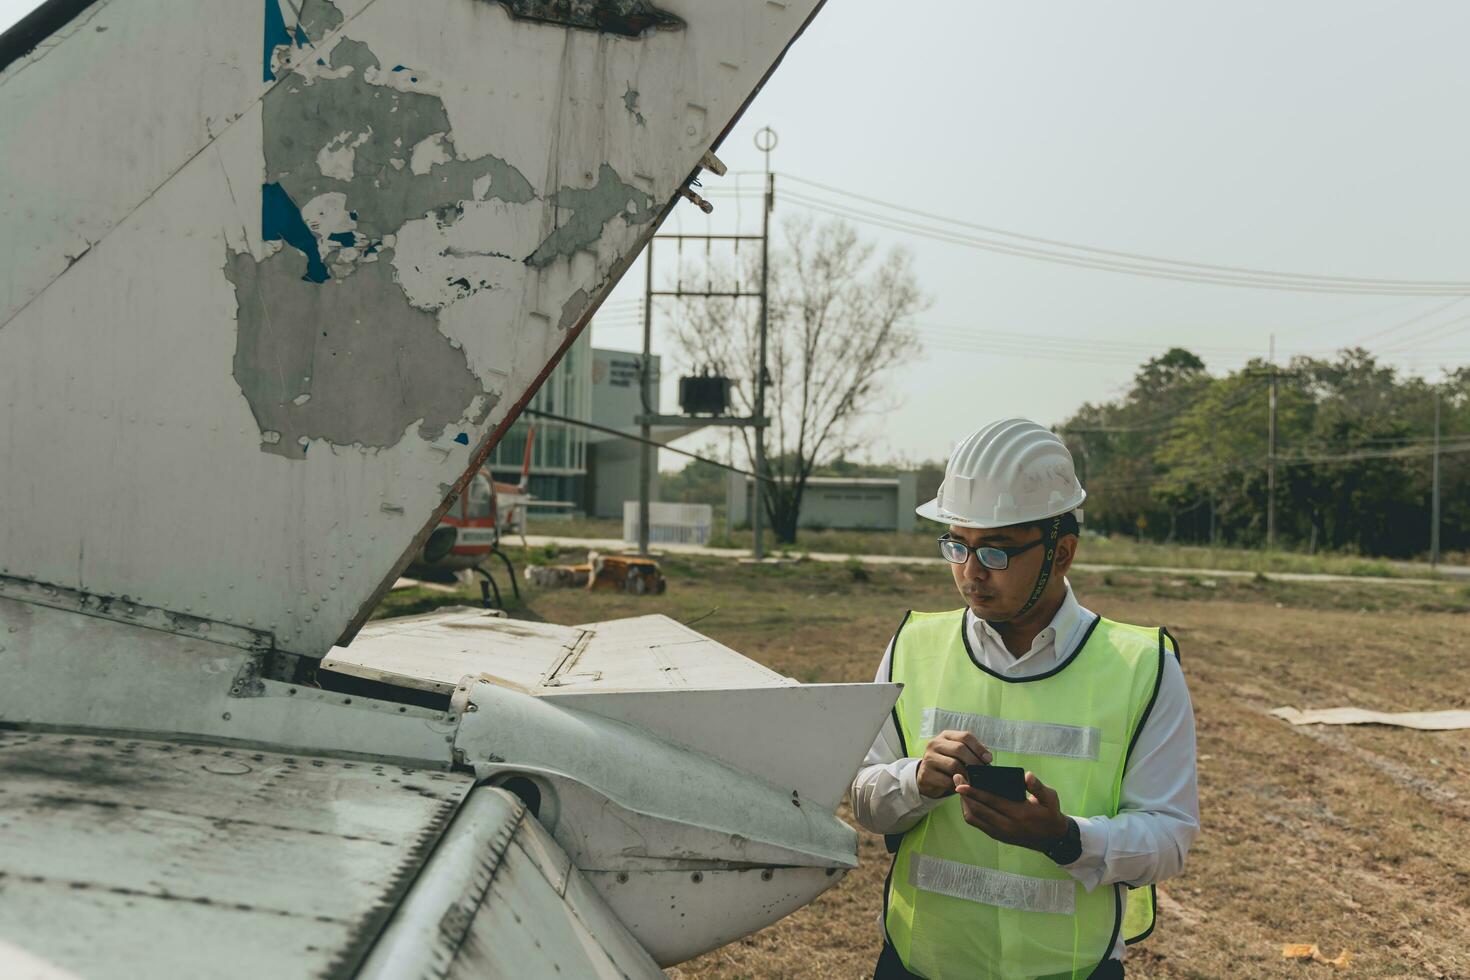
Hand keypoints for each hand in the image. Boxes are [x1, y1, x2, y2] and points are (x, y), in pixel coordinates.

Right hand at [916, 729, 991, 798]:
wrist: (927, 777)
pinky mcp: (925, 773)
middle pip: (959, 749)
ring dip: (966, 775)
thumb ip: (973, 752)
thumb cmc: (948, 764)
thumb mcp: (958, 754)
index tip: (988, 759)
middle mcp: (935, 744)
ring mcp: (928, 758)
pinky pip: (946, 780)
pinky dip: (957, 785)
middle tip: (983, 772)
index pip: (965, 736)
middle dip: (974, 762)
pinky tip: (961, 786)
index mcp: (946, 736)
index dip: (979, 748)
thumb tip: (987, 757)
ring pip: (953, 765)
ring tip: (973, 781)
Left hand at [953, 770, 1067, 851]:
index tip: (961, 782)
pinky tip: (968, 800)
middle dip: (964, 794)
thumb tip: (1027, 776)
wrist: (1052, 840)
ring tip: (960, 788)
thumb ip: (1038, 787)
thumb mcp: (1051, 799)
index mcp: (1020, 813)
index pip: (991, 801)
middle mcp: (1007, 825)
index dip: (974, 792)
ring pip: (974, 818)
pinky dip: (970, 812)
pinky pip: (978, 824)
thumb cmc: (1050, 815)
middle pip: (978, 809)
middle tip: (956, 779)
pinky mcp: (997, 836)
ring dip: (965, 803)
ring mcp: (1000, 833)